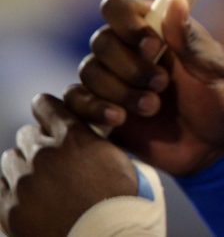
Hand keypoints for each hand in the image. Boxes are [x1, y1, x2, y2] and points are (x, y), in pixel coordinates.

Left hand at [0, 94, 136, 236]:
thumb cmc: (120, 202)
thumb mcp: (116, 158)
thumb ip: (91, 138)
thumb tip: (78, 128)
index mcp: (73, 137)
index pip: (44, 105)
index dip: (48, 111)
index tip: (51, 120)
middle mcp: (44, 154)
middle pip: (26, 134)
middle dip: (38, 144)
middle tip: (54, 161)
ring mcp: (23, 182)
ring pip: (10, 160)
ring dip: (24, 168)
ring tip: (43, 184)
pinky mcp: (8, 209)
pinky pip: (0, 188)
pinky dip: (12, 191)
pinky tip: (31, 199)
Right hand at [65, 0, 223, 175]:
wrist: (211, 147)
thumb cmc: (218, 100)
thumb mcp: (213, 69)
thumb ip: (189, 38)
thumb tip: (175, 0)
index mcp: (155, 27)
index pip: (118, 7)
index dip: (127, 23)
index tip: (152, 45)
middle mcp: (128, 48)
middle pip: (101, 41)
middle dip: (130, 66)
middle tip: (162, 83)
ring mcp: (112, 78)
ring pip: (89, 71)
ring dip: (120, 91)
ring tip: (153, 106)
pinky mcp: (101, 107)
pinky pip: (76, 101)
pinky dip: (94, 108)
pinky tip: (120, 118)